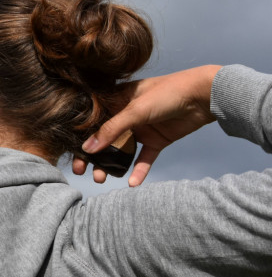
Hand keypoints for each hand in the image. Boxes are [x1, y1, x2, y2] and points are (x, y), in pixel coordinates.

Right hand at [74, 65, 220, 186]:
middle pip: (103, 139)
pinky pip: (143, 158)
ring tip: (102, 179)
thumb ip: (111, 130)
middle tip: (82, 171)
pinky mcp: (156, 140)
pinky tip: (132, 183)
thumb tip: (87, 149)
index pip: (92, 121)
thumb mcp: (135, 110)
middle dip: (92, 156)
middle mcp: (125, 116)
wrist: (204, 96)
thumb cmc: (167, 92)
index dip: (80, 137)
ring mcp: (141, 129)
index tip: (72, 154)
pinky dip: (138, 171)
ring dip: (111, 165)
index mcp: (116, 101)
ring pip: (120, 151)